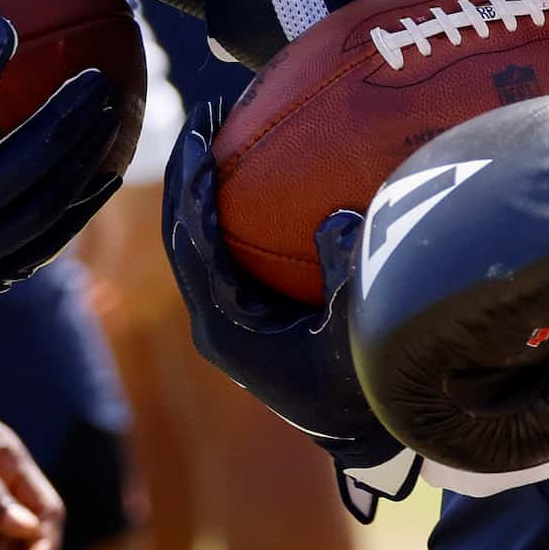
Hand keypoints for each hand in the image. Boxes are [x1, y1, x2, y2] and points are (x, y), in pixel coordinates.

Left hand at [161, 111, 419, 521]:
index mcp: (223, 325)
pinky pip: (226, 252)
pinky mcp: (248, 315)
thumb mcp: (359, 326)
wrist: (365, 434)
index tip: (202, 131)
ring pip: (200, 241)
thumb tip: (338, 218)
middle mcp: (214, 320)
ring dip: (207, 190)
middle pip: (183, 233)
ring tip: (226, 132)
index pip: (189, 240)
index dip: (190, 183)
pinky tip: (257, 173)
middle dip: (190, 173)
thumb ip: (347, 270)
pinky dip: (233, 210)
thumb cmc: (362, 383)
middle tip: (210, 115)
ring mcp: (228, 318)